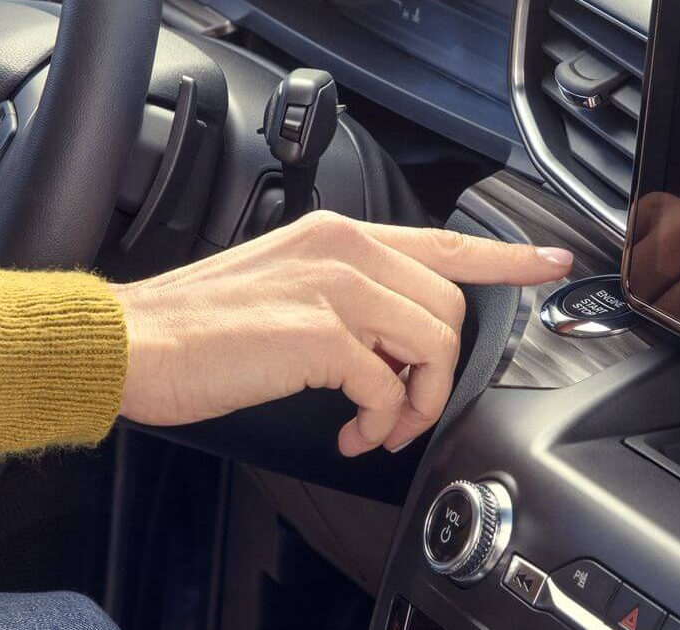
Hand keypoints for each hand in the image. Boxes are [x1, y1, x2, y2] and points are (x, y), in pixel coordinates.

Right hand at [112, 211, 572, 455]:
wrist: (130, 342)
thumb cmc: (196, 327)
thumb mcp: (284, 287)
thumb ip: (347, 298)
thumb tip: (395, 345)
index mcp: (338, 236)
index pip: (445, 241)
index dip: (507, 257)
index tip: (550, 264)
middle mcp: (344, 250)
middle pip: (449, 309)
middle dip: (440, 371)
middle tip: (403, 411)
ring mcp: (334, 288)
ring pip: (434, 345)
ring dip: (419, 402)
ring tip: (380, 426)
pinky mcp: (321, 335)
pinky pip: (392, 387)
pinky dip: (383, 423)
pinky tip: (353, 434)